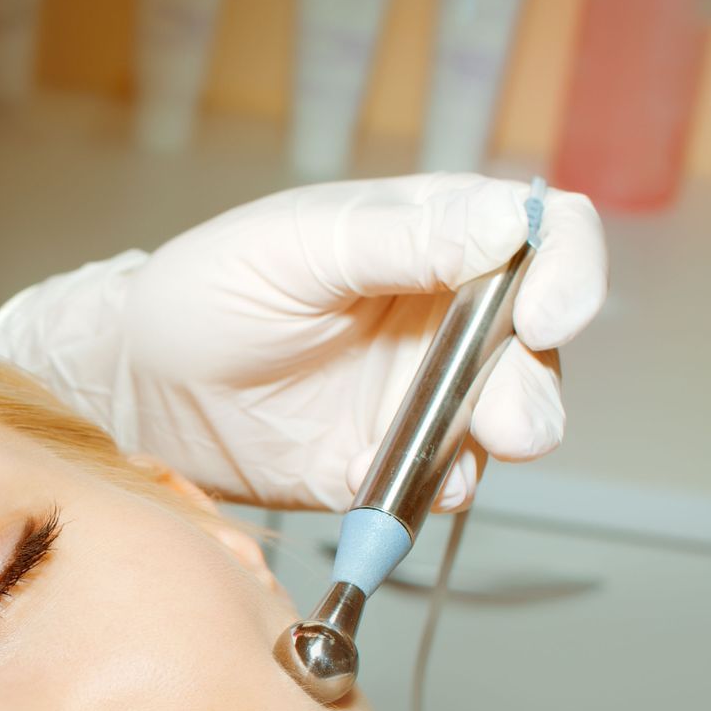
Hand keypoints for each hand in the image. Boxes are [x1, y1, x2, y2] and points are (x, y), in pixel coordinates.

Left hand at [0, 172, 606, 510]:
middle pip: (541, 344)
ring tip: (479, 447)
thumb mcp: (295, 246)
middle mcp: (448, 317)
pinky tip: (404, 485)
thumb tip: (505, 221)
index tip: (546, 313)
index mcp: (436, 239)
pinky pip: (444, 482)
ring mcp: (426, 395)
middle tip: (508, 416)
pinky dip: (438, 488)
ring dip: (508, 437)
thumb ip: (399, 240)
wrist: (142, 389)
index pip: (546, 236)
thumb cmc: (207, 292)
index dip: (567, 270)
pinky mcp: (392, 464)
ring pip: (512, 418)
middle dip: (537, 382)